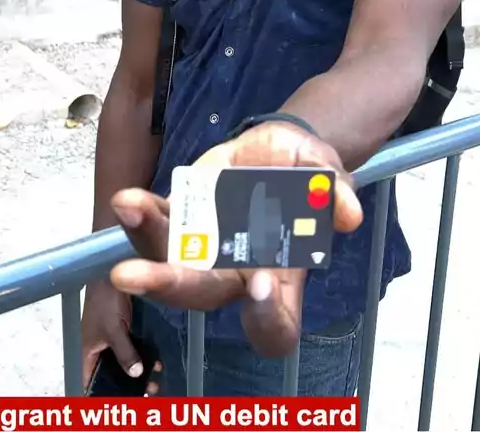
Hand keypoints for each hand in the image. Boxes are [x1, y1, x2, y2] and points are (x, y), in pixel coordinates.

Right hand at [80, 281, 162, 394]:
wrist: (113, 270)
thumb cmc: (106, 300)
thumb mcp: (114, 330)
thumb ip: (124, 353)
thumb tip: (135, 374)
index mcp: (86, 352)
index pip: (88, 382)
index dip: (99, 395)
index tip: (117, 405)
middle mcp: (96, 349)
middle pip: (109, 375)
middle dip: (125, 386)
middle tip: (146, 394)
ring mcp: (110, 339)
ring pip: (122, 363)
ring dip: (136, 373)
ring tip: (155, 382)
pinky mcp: (123, 330)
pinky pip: (131, 349)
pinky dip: (141, 357)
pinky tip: (157, 363)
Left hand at [106, 121, 362, 356]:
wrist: (279, 153)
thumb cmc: (308, 176)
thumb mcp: (330, 175)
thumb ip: (339, 193)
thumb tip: (348, 215)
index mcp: (281, 279)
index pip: (276, 326)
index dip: (267, 317)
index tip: (262, 281)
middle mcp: (235, 275)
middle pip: (202, 296)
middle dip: (167, 284)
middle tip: (130, 275)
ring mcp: (203, 250)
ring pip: (167, 262)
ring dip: (143, 243)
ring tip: (132, 207)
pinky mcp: (183, 220)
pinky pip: (157, 226)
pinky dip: (140, 215)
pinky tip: (130, 199)